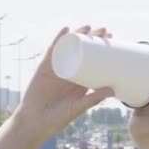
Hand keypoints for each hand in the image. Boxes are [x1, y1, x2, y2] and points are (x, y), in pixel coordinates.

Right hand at [15, 25, 114, 140]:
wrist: (36, 122)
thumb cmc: (58, 118)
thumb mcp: (78, 107)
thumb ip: (93, 99)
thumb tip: (112, 90)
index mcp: (80, 81)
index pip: (93, 61)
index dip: (101, 50)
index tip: (112, 40)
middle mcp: (70, 71)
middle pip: (82, 50)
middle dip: (92, 39)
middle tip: (104, 31)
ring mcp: (57, 68)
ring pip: (68, 48)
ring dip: (77, 35)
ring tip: (88, 27)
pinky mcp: (45, 68)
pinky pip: (52, 51)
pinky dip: (58, 40)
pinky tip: (66, 30)